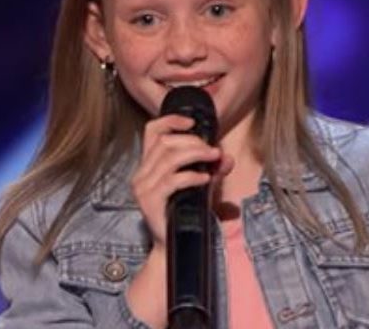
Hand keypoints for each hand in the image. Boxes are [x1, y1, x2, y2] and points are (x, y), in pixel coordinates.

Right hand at [125, 114, 232, 326]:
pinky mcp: (150, 201)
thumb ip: (213, 172)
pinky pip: (172, 180)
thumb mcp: (202, 189)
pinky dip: (191, 176)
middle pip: (164, 142)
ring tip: (214, 159)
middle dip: (192, 142)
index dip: (170, 120)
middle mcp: (141, 174)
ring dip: (195, 154)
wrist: (175, 249)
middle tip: (213, 150)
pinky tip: (205, 179)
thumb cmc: (185, 216)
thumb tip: (227, 157)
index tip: (192, 122)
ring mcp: (143, 188)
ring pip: (168, 158)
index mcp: (147, 166)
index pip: (151, 131)